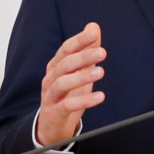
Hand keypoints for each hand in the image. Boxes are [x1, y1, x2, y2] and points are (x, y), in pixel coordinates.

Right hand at [36, 22, 105, 146]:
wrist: (51, 126)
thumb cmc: (66, 95)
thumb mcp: (78, 72)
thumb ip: (86, 50)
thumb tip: (93, 27)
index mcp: (56, 67)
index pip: (66, 49)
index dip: (79, 40)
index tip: (94, 33)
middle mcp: (50, 78)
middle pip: (65, 64)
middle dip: (83, 56)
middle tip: (102, 52)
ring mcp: (50, 95)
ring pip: (63, 83)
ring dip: (82, 76)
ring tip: (100, 72)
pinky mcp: (54, 112)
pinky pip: (68, 105)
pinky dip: (84, 100)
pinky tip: (100, 97)